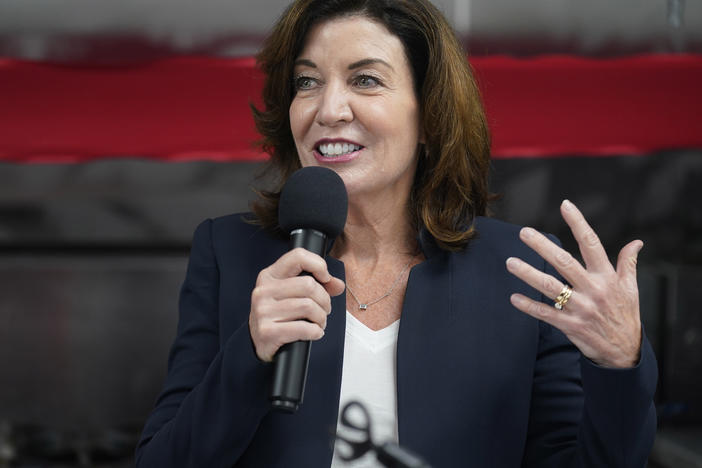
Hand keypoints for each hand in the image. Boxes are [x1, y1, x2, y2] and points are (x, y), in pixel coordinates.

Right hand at [249, 247, 345, 361]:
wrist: (259, 342)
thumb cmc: (279, 315)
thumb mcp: (292, 294)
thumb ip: (317, 285)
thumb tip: (338, 285)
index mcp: (270, 276)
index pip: (298, 257)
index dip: (318, 265)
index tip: (325, 278)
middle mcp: (263, 291)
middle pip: (309, 285)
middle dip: (324, 300)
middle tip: (324, 310)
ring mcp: (263, 311)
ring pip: (308, 307)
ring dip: (321, 318)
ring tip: (319, 322)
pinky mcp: (267, 331)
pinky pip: (304, 328)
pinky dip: (316, 332)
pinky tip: (314, 333)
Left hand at [506, 200, 642, 367]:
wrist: (626, 352)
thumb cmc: (626, 315)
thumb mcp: (631, 288)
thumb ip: (629, 263)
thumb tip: (637, 242)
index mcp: (607, 276)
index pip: (592, 244)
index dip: (578, 223)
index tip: (565, 205)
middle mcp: (593, 289)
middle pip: (564, 263)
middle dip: (542, 247)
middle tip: (523, 232)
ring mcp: (581, 308)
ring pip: (551, 288)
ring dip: (528, 275)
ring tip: (510, 262)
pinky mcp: (571, 326)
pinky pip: (546, 314)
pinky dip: (529, 306)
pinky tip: (514, 297)